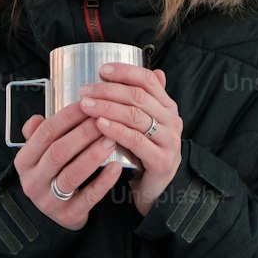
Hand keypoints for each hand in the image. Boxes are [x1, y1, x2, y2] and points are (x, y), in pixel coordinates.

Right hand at [12, 100, 121, 231]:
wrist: (54, 215)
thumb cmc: (51, 174)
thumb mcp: (39, 155)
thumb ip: (38, 134)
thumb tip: (38, 118)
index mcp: (24, 161)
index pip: (44, 133)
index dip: (66, 117)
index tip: (87, 105)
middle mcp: (33, 181)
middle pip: (59, 152)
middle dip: (83, 134)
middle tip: (103, 121)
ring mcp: (50, 200)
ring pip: (72, 174)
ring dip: (93, 154)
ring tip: (111, 139)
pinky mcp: (68, 215)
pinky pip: (88, 196)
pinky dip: (103, 181)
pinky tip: (116, 168)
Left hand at [78, 64, 182, 216]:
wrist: (156, 188)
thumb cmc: (145, 152)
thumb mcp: (143, 123)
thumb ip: (143, 100)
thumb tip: (154, 71)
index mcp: (167, 107)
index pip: (148, 80)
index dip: (125, 71)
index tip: (101, 70)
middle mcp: (171, 121)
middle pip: (138, 96)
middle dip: (108, 90)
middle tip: (85, 90)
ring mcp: (169, 141)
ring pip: (135, 116)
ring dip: (107, 107)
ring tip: (86, 105)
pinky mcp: (162, 161)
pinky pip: (136, 141)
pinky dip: (116, 130)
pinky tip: (99, 125)